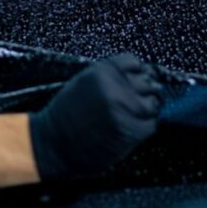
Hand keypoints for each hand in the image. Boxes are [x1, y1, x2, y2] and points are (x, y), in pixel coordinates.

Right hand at [29, 54, 164, 180]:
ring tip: (135, 116)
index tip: (137, 80)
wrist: (53, 144)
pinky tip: (131, 128)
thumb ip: (109, 76)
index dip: (137, 72)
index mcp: (101, 72)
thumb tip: (140, 74)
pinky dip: (145, 126)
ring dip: (148, 109)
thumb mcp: (83, 82)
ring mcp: (123, 109)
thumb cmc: (66, 115)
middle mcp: (114, 87)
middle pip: (147, 82)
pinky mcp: (129, 130)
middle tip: (137, 101)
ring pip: (153, 103)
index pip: (134, 63)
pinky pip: (150, 124)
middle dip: (145, 91)